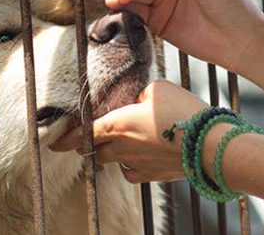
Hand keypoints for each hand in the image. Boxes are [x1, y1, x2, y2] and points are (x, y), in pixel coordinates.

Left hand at [49, 80, 208, 182]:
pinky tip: (142, 156)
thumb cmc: (183, 112)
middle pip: (95, 151)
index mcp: (117, 124)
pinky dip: (132, 165)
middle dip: (87, 147)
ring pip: (115, 162)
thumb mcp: (157, 88)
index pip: (82, 133)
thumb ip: (138, 93)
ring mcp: (137, 165)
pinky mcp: (153, 176)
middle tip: (83, 143)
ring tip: (118, 146)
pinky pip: (133, 172)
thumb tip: (135, 100)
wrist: (208, 146)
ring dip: (112, 154)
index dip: (66, 138)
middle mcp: (121, 148)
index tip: (54, 142)